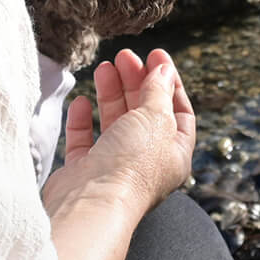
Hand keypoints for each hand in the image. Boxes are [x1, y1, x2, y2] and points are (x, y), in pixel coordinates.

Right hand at [40, 48, 194, 219]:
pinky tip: (81, 101)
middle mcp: (147, 162)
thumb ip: (157, 92)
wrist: (91, 204)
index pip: (178, 111)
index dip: (169, 82)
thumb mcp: (155, 119)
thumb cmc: (131, 165)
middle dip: (136, 81)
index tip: (156, 56)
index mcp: (174, 154)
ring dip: (110, 93)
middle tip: (125, 56)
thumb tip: (163, 71)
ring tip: (104, 67)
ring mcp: (114, 167)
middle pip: (145, 113)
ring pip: (115, 123)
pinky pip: (85, 141)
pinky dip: (83, 120)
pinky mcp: (84, 172)